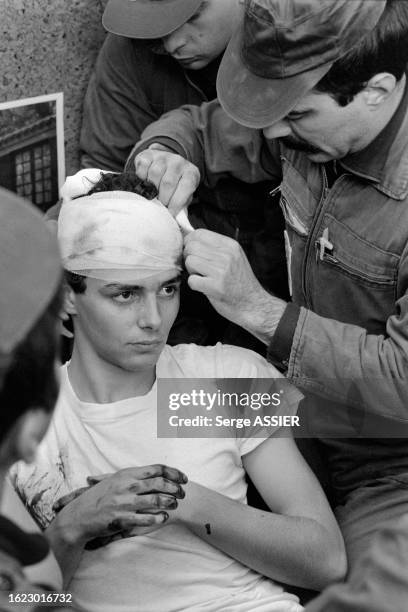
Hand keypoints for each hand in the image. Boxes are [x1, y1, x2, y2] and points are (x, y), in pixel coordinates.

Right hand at [51, 465, 187, 546]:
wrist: (79, 515)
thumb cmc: (99, 497)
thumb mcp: (115, 480)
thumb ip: (134, 476)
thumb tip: (155, 473)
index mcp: (127, 474)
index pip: (156, 468)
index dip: (173, 473)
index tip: (183, 478)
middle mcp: (127, 486)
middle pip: (160, 483)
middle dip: (175, 488)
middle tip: (182, 494)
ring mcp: (124, 502)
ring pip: (156, 500)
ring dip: (169, 502)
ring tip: (174, 505)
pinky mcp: (122, 519)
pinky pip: (146, 518)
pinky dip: (158, 518)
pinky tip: (164, 517)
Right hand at [134, 148, 199, 215]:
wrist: (166, 166)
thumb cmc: (176, 188)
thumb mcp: (183, 197)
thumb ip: (182, 210)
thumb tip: (179, 226)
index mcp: (191, 173)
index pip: (186, 187)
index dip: (177, 203)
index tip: (169, 214)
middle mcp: (179, 162)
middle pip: (168, 182)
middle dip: (163, 199)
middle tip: (159, 207)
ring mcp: (163, 157)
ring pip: (155, 174)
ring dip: (151, 189)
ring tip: (152, 196)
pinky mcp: (148, 155)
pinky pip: (143, 168)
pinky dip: (141, 179)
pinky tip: (145, 184)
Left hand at [184, 229, 286, 340]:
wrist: (254, 304)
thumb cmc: (240, 282)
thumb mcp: (234, 257)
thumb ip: (215, 247)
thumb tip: (188, 238)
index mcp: (230, 245)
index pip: (199, 233)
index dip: (190, 242)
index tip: (193, 252)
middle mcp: (227, 255)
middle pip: (191, 246)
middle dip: (189, 257)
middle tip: (197, 268)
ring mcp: (222, 271)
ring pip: (190, 261)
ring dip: (192, 271)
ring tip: (203, 277)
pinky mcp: (216, 286)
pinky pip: (191, 280)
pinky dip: (194, 285)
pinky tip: (205, 287)